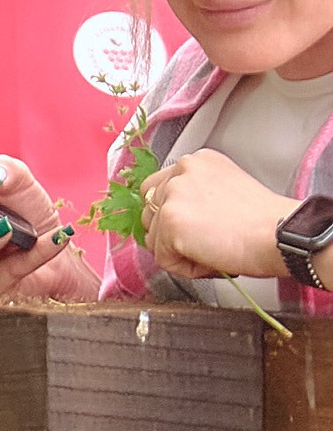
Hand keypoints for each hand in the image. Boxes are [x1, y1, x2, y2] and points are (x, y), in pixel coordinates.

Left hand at [138, 147, 291, 282]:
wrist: (279, 234)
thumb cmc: (265, 222)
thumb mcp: (225, 191)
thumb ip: (196, 196)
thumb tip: (175, 217)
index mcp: (197, 161)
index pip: (159, 189)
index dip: (175, 216)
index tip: (195, 228)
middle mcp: (182, 171)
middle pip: (150, 213)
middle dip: (170, 235)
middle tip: (205, 243)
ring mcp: (173, 196)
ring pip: (154, 239)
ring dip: (179, 253)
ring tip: (212, 251)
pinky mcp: (170, 223)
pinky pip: (163, 259)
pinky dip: (186, 268)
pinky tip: (212, 259)